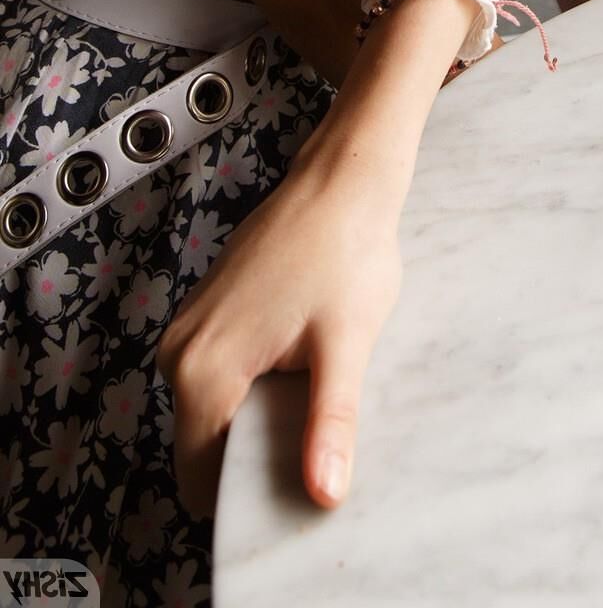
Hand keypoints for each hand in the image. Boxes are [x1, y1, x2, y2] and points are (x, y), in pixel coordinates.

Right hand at [158, 151, 401, 517]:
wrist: (340, 181)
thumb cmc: (345, 252)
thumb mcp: (345, 347)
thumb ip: (330, 426)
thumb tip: (324, 494)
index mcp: (202, 370)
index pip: (203, 479)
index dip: (248, 499)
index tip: (293, 496)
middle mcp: (179, 352)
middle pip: (206, 448)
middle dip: (256, 460)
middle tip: (316, 446)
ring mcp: (189, 330)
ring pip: (215, 413)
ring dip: (259, 421)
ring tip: (313, 399)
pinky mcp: (206, 314)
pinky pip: (221, 377)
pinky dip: (255, 389)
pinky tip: (300, 369)